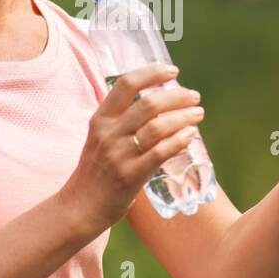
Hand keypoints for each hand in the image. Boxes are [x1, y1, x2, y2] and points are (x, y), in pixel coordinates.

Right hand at [59, 63, 205, 231]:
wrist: (80, 206)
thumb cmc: (95, 172)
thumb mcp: (100, 138)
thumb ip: (120, 121)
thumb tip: (157, 103)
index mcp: (100, 119)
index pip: (126, 84)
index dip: (152, 72)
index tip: (173, 71)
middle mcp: (109, 133)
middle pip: (149, 103)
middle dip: (177, 96)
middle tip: (194, 97)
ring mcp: (119, 155)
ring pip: (158, 127)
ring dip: (184, 117)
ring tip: (198, 114)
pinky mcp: (130, 176)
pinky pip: (160, 153)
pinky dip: (179, 141)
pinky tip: (191, 135)